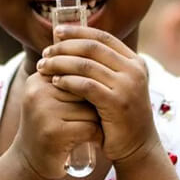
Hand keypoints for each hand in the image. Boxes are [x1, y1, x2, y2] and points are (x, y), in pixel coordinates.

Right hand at [13, 69, 102, 179]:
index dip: (91, 89)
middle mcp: (38, 92)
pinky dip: (97, 136)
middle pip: (86, 89)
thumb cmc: (50, 125)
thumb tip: (98, 54)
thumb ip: (67, 77)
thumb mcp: (52, 97)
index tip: (90, 103)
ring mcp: (44, 112)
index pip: (79, 72)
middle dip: (95, 104)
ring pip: (90, 109)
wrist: (30, 161)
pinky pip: (90, 127)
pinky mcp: (53, 132)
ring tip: (88, 130)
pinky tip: (91, 141)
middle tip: (92, 118)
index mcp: (38, 79)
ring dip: (97, 121)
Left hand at [36, 25, 158, 163]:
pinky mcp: (117, 103)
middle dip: (65, 47)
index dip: (78, 32)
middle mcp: (134, 70)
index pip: (103, 37)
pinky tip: (55, 82)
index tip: (56, 32)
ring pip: (86, 65)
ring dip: (60, 63)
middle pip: (92, 48)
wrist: (136, 147)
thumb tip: (70, 45)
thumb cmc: (119, 116)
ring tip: (44, 67)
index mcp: (134, 62)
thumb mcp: (116, 86)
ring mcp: (127, 86)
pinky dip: (67, 81)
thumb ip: (102, 67)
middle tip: (46, 52)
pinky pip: (86, 85)